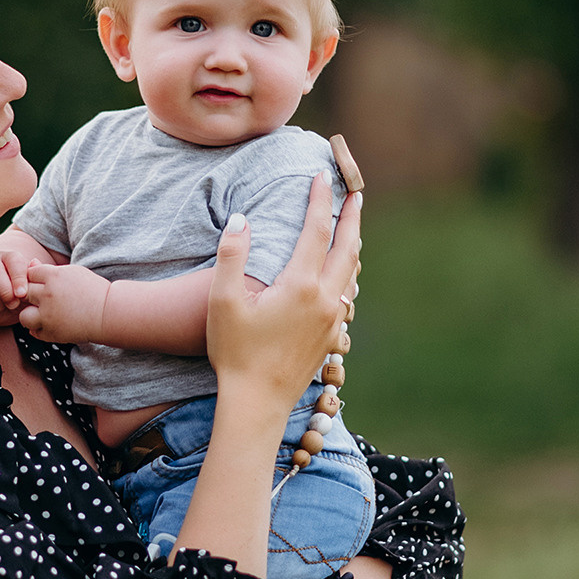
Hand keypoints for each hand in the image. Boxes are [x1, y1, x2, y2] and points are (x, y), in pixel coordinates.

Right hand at [0, 248, 40, 325]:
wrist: (5, 305)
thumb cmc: (20, 292)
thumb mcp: (30, 284)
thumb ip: (34, 275)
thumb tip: (35, 263)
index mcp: (8, 257)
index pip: (13, 262)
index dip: (18, 279)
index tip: (22, 294)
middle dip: (6, 293)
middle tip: (14, 304)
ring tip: (5, 307)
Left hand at [19, 263, 112, 343]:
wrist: (108, 313)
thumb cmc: (92, 290)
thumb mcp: (73, 273)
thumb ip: (49, 270)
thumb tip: (30, 263)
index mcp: (54, 276)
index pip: (29, 274)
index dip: (36, 280)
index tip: (48, 285)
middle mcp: (48, 295)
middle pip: (24, 293)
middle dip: (32, 296)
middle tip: (46, 300)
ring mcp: (48, 316)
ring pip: (23, 316)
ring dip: (31, 315)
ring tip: (43, 315)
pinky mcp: (52, 332)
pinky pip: (34, 332)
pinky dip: (40, 329)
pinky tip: (52, 324)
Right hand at [207, 172, 361, 410]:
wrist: (257, 402)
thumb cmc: (234, 352)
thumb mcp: (223, 302)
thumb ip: (231, 256)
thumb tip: (241, 219)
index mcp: (300, 285)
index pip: (317, 229)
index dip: (321, 199)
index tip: (323, 175)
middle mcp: (324, 300)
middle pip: (348, 248)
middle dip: (352, 217)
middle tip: (355, 192)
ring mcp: (331, 321)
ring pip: (351, 273)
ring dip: (353, 244)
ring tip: (351, 227)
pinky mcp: (330, 337)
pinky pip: (347, 295)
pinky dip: (348, 273)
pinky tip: (342, 273)